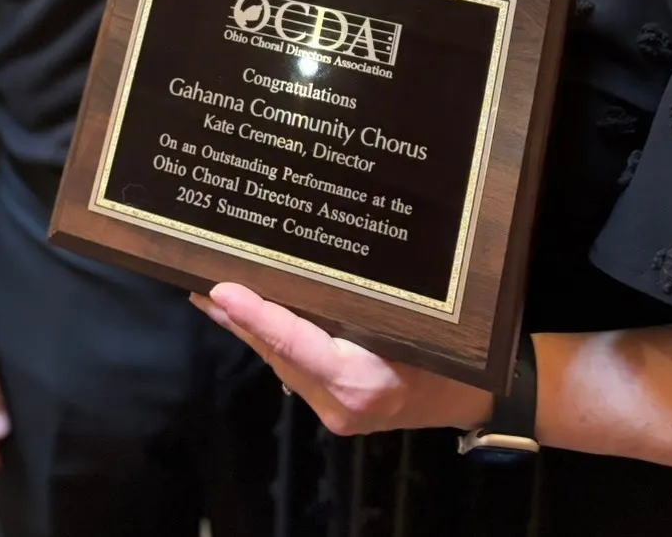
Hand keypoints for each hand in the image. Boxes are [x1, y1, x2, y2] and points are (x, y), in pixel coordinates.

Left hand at [192, 283, 489, 436]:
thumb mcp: (414, 321)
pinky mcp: (334, 406)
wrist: (470, 399)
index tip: (222, 289)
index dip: (258, 315)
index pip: (296, 343)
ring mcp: (334, 409)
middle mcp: (340, 401)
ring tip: (214, 293)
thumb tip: (312, 262)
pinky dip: (273, 341)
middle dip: (240, 319)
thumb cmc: (451, 351)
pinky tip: (250, 317)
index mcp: (361, 380)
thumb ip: (365, 303)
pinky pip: (295, 368)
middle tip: (201, 281)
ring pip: (282, 361)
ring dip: (250, 329)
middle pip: (279, 353)